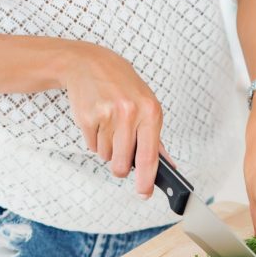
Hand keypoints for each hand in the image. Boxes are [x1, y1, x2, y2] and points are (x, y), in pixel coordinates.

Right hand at [62, 42, 164, 197]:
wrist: (89, 63)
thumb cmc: (122, 85)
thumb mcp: (147, 105)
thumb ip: (156, 139)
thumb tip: (168, 165)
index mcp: (151, 111)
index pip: (150, 157)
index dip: (146, 180)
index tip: (144, 193)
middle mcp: (130, 113)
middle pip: (123, 164)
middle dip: (120, 167)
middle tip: (120, 153)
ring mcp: (108, 115)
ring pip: (106, 156)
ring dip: (107, 149)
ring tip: (109, 125)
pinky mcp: (88, 117)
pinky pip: (91, 146)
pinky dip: (94, 140)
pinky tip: (98, 120)